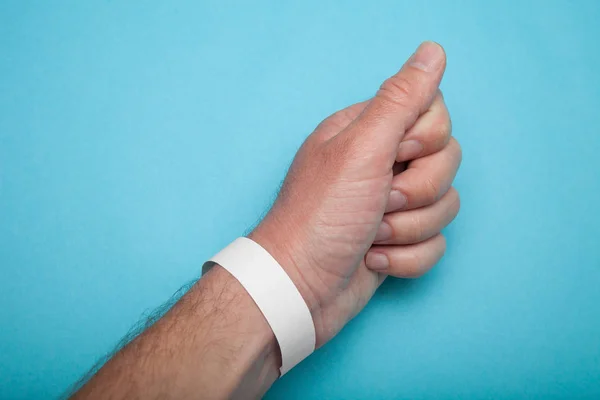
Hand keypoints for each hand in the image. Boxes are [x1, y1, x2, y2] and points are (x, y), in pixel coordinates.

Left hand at [250, 41, 461, 346]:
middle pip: (447, 161)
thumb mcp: (361, 148)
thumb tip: (432, 51)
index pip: (434, 112)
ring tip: (370, 234)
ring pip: (445, 205)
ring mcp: (390, 204)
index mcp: (369, 131)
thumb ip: (401, 99)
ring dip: (409, 229)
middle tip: (378, 202)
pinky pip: (436, 243)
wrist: (300, 287)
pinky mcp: (398, 240)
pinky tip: (373, 259)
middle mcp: (381, 162)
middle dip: (416, 191)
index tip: (397, 155)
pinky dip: (406, 257)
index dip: (427, 138)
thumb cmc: (319, 217)